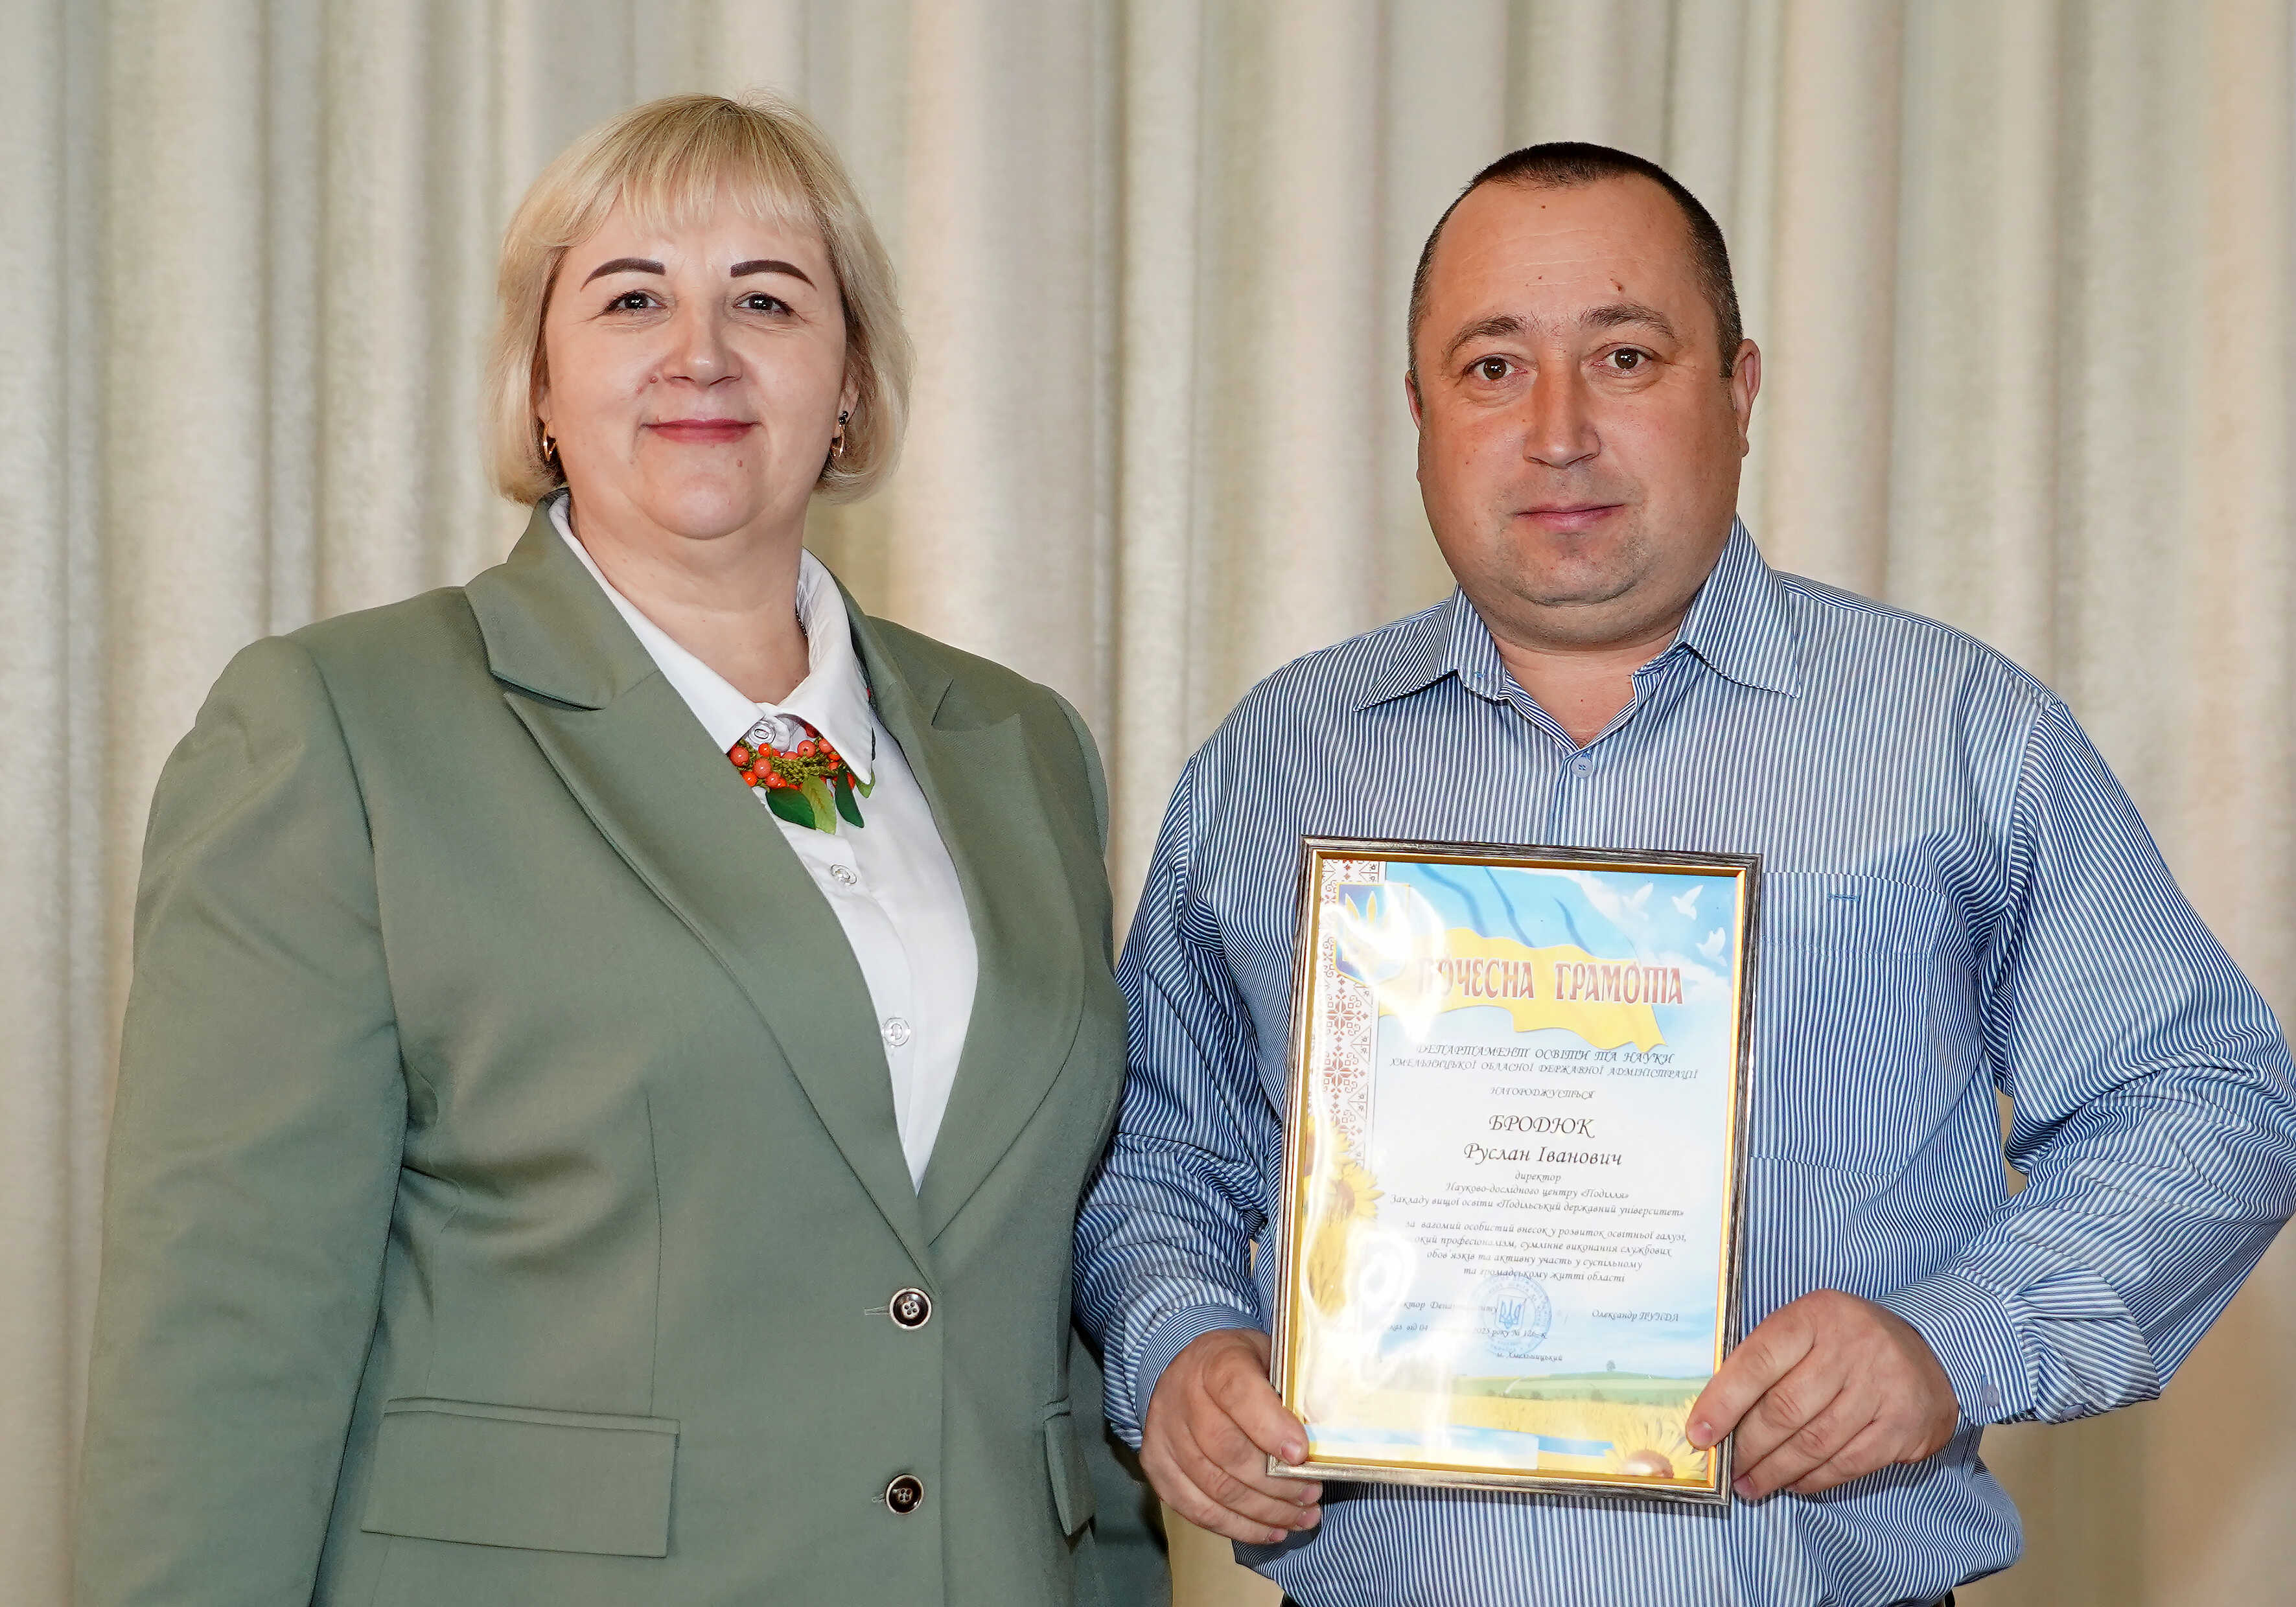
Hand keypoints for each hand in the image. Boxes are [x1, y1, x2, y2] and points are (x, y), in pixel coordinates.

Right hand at [1141, 1328, 1322, 1544]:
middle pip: (1227, 1451)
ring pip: (1214, 1487)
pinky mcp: (1156, 1465)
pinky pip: (1195, 1508)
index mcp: (1215, 1362)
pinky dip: (1236, 1527)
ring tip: (1300, 1517)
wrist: (1188, 1366)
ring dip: (1263, 1512)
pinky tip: (1270, 1530)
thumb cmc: (1242, 1366)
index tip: (1301, 1454)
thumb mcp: (1270, 1358)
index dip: (1270, 1427)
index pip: (1238, 1394)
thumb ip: (1291, 1392)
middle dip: (1276, 1483)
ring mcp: (1163, 1434)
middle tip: (1311, 1494)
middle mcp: (1181, 1396)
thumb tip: (1324, 1438)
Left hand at [1687, 1289, 1958, 1499]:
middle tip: (1728, 1469)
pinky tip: (1792, 1483)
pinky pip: (1847, 1462)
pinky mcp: (1902, 1423)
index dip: (1723, 1402)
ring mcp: (1881, 1386)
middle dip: (1748, 1447)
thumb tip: (1713, 1414)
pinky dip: (1814, 1479)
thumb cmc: (1843, 1344)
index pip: (1757, 1362)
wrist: (1927, 1356)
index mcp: (1814, 1316)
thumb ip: (1763, 1361)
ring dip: (1775, 1471)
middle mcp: (1850, 1347)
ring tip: (1751, 1484)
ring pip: (1815, 1442)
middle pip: (1785, 1409)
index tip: (1699, 1435)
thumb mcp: (1805, 1329)